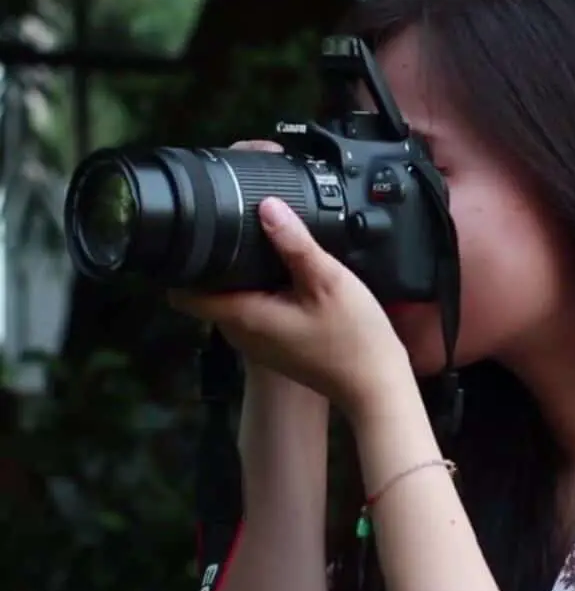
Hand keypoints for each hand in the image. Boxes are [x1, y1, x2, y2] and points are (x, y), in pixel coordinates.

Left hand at [169, 141, 413, 421]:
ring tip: (268, 250)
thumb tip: (268, 206)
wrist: (376, 385)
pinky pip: (255, 312)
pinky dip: (263, 292)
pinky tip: (289, 279)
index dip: (182, 263)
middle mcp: (242, 334)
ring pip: (233, 301)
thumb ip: (295, 242)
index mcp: (244, 316)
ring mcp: (259, 344)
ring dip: (243, 277)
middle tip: (239, 231)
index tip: (195, 235)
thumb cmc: (353, 339)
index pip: (184, 293)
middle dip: (217, 263)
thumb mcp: (328, 280)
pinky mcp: (277, 347)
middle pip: (209, 292)